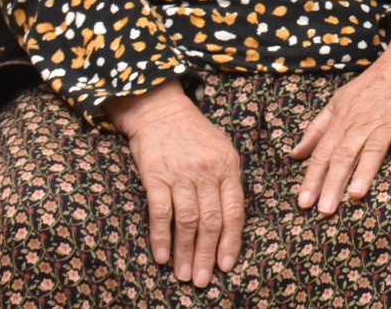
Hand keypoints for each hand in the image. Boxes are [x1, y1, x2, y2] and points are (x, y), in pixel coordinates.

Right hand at [104, 80, 243, 287]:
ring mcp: (181, 174)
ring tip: (185, 275)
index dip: (231, 241)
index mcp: (228, 167)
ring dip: (185, 252)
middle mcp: (207, 171)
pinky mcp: (155, 176)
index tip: (226, 266)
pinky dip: (161, 236)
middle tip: (204, 281)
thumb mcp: (222, 149)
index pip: (234, 211)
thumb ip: (228, 181)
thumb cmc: (194, 133)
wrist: (160, 109)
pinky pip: (159, 212)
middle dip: (208, 254)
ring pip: (187, 221)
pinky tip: (162, 257)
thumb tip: (231, 220)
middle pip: (211, 221)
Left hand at [292, 24, 390, 213]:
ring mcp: (388, 124)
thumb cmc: (370, 87)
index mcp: (342, 122)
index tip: (304, 202)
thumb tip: (295, 154)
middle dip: (333, 184)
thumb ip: (316, 129)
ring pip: (372, 150)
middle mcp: (362, 124)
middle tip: (325, 211)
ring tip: (355, 196)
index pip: (323, 153)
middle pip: (344, 155)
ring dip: (364, 172)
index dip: (312, 178)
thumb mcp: (337, 102)